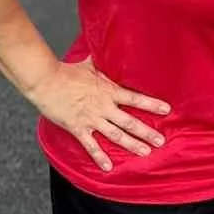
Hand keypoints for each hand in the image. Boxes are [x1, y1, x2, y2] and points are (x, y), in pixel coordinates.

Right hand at [29, 56, 169, 171]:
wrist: (46, 81)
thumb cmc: (68, 71)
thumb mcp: (91, 64)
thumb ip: (105, 61)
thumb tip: (114, 46)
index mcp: (109, 91)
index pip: (136, 99)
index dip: (152, 104)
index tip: (167, 110)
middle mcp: (104, 107)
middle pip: (129, 122)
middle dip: (146, 132)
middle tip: (161, 141)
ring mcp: (91, 119)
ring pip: (115, 136)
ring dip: (131, 145)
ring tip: (145, 152)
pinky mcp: (78, 128)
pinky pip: (91, 146)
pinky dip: (99, 157)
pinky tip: (108, 167)